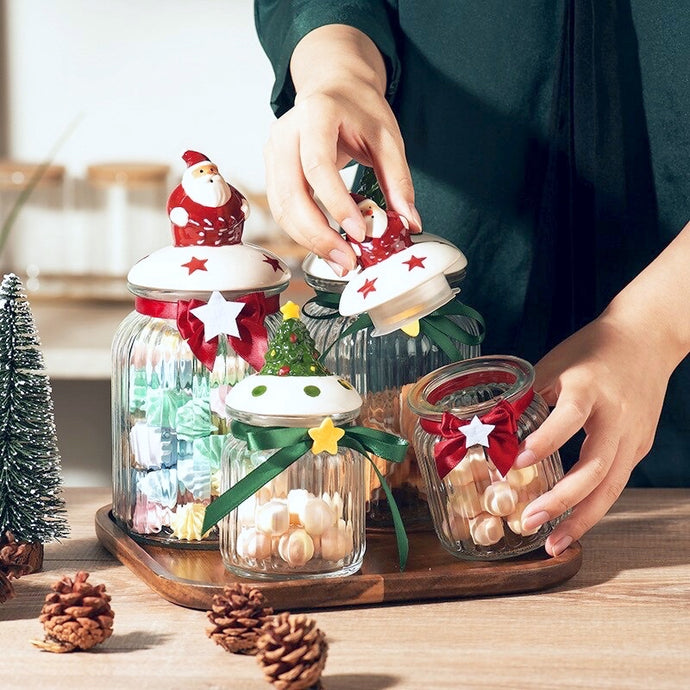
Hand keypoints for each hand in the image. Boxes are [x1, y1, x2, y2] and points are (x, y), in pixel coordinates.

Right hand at [263, 25, 420, 274]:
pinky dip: (302, 234)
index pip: (318, 166)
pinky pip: (282, 211)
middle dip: (318, 234)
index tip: (359, 233)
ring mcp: (273, 153)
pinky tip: (327, 246)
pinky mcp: (272, 172)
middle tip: (347, 261)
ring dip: (309, 241)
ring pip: (282, 209)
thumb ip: (398, 180)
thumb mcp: (388, 138)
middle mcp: (285, 134)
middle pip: (291, 194)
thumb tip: (410, 223)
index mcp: (315, 115)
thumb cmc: (359, 110)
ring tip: (340, 261)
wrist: (333, 88)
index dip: (336, 203)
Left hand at [514, 312, 672, 555]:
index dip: (544, 441)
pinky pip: (616, 480)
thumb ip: (528, 396)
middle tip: (528, 521)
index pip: (569, 418)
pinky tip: (573, 520)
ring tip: (553, 542)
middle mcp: (617, 416)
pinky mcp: (640, 446)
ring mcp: (633, 435)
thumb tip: (492, 429)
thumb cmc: (592, 349)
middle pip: (595, 467)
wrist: (646, 338)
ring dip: (581, 518)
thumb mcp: (554, 363)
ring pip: (611, 486)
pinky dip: (594, 503)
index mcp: (590, 387)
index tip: (514, 463)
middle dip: (561, 501)